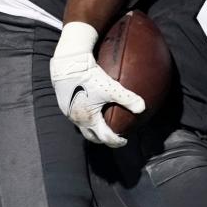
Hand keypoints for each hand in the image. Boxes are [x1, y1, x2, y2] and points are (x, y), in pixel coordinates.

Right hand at [49, 22, 144, 146]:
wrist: (68, 65)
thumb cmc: (89, 78)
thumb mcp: (111, 88)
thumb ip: (127, 98)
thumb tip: (142, 108)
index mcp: (89, 119)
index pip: (104, 137)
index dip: (115, 141)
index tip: (124, 140)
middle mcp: (77, 119)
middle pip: (91, 136)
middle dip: (103, 139)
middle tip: (113, 136)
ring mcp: (68, 111)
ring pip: (82, 126)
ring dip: (93, 128)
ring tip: (103, 123)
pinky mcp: (64, 102)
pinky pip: (76, 115)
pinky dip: (86, 117)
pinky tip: (90, 107)